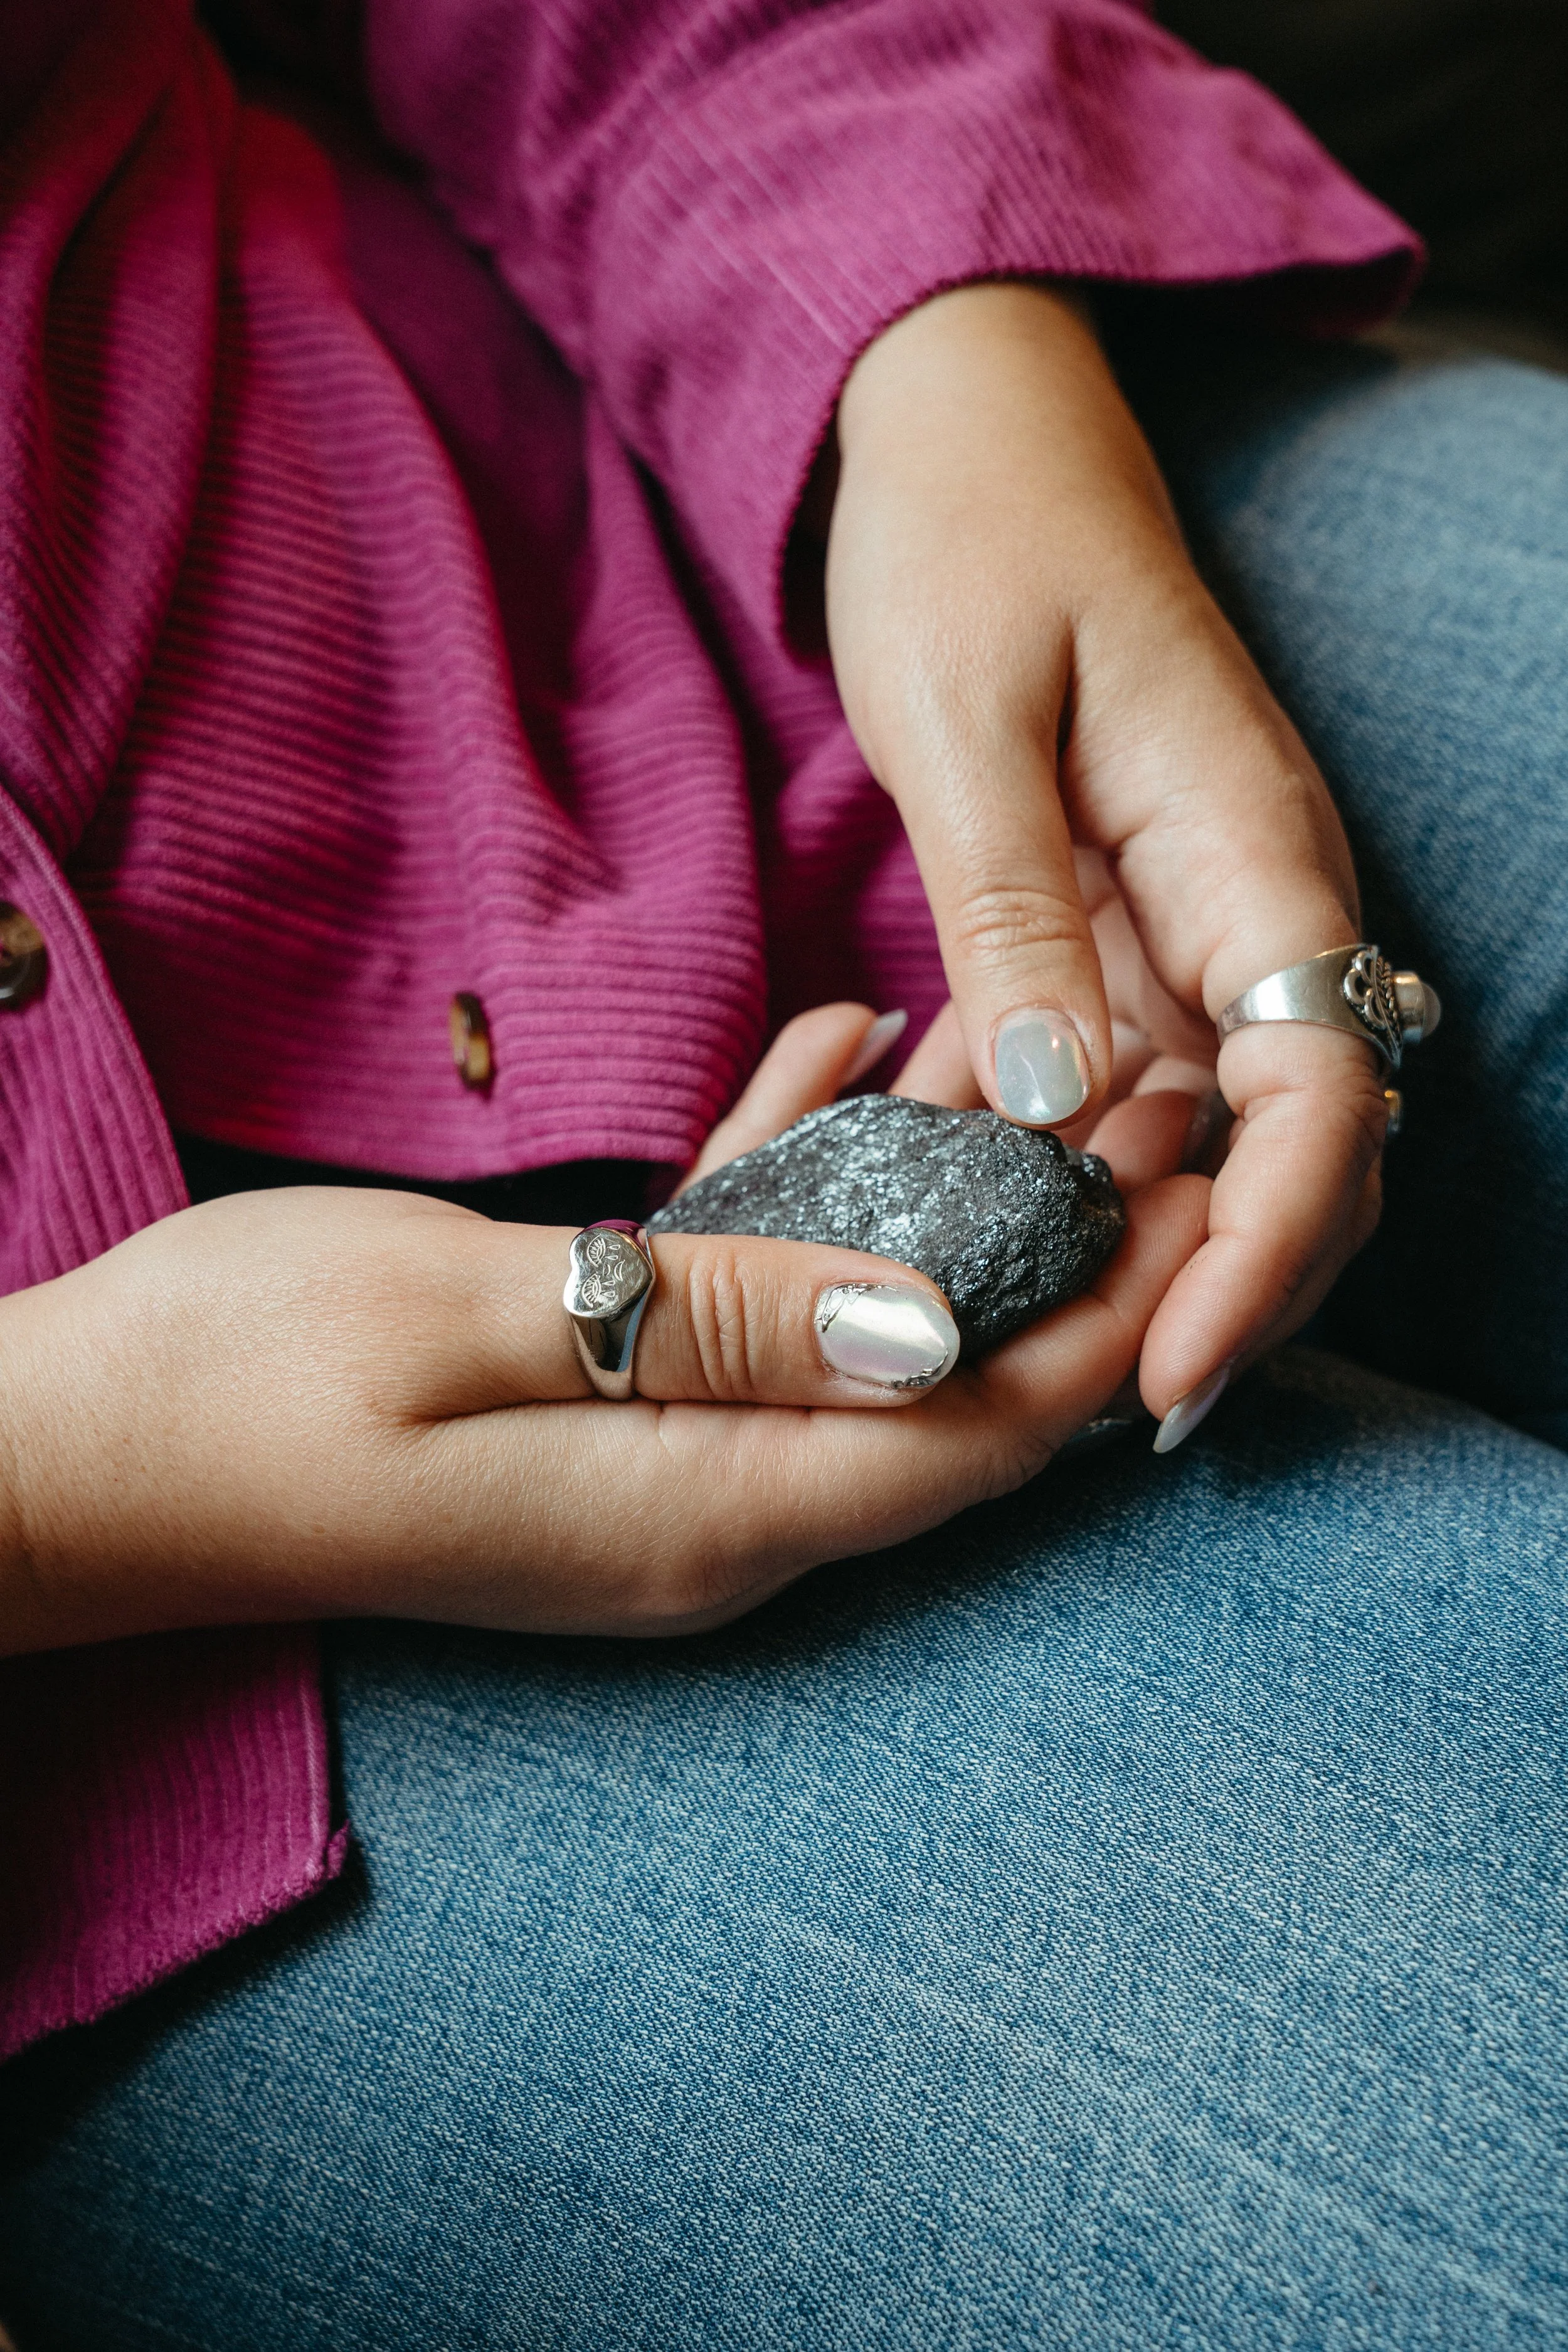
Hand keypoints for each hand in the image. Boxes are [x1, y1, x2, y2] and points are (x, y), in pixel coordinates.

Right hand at [0, 1004, 1207, 1655]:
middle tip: (1146, 1082)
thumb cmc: (242, 1380)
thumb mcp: (478, 1324)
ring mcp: (652, 1457)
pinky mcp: (596, 1397)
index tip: (1200, 1182)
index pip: (972, 1432)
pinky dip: (805, 1179)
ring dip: (942, 1190)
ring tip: (1031, 1043)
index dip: (1105, 1316)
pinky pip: (746, 1294)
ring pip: (856, 1321)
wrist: (69, 1447)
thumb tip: (937, 1329)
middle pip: (946, 1379)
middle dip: (1059, 1240)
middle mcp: (709, 1506)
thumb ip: (718, 1326)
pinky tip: (843, 1051)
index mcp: (705, 1509)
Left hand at [824, 283, 1388, 1424]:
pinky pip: (1137, 1085)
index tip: (1177, 1366)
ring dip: (1162, 1251)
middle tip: (1105, 1406)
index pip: (1320, 1089)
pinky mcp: (1125, 932)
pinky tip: (1003, 1236)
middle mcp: (1246, 903)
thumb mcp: (965, 721)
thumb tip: (1053, 1103)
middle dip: (1234, 1285)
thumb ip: (1014, 914)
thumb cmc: (968, 541)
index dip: (1272, 1246)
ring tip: (1047, 1362)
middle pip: (1300, 1142)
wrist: (965, 436)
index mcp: (1245, 846)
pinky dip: (1089, 1173)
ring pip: (1222, 1135)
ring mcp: (1191, 924)